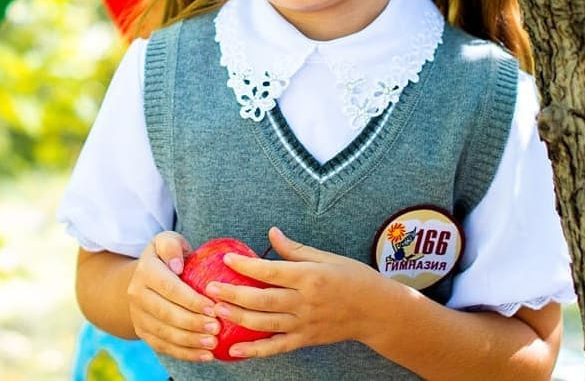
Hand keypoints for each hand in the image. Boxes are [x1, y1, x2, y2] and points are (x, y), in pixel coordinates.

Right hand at [127, 231, 220, 361]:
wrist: (144, 278)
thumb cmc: (167, 256)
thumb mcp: (167, 241)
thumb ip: (172, 246)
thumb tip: (177, 265)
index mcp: (145, 270)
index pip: (169, 287)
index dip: (191, 300)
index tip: (213, 307)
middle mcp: (137, 294)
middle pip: (166, 314)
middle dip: (193, 323)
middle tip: (217, 328)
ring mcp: (138, 316)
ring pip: (165, 334)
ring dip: (191, 341)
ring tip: (214, 343)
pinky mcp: (143, 332)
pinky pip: (164, 347)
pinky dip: (185, 354)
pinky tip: (205, 355)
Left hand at [205, 226, 382, 358]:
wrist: (376, 311)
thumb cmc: (352, 277)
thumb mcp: (326, 256)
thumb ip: (295, 249)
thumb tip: (271, 233)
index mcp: (308, 276)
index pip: (270, 270)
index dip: (245, 266)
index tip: (226, 260)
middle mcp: (304, 301)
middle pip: (261, 299)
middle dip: (232, 295)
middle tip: (208, 289)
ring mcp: (304, 323)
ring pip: (264, 323)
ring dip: (237, 318)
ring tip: (215, 312)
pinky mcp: (305, 339)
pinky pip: (276, 346)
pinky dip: (255, 350)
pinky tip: (235, 350)